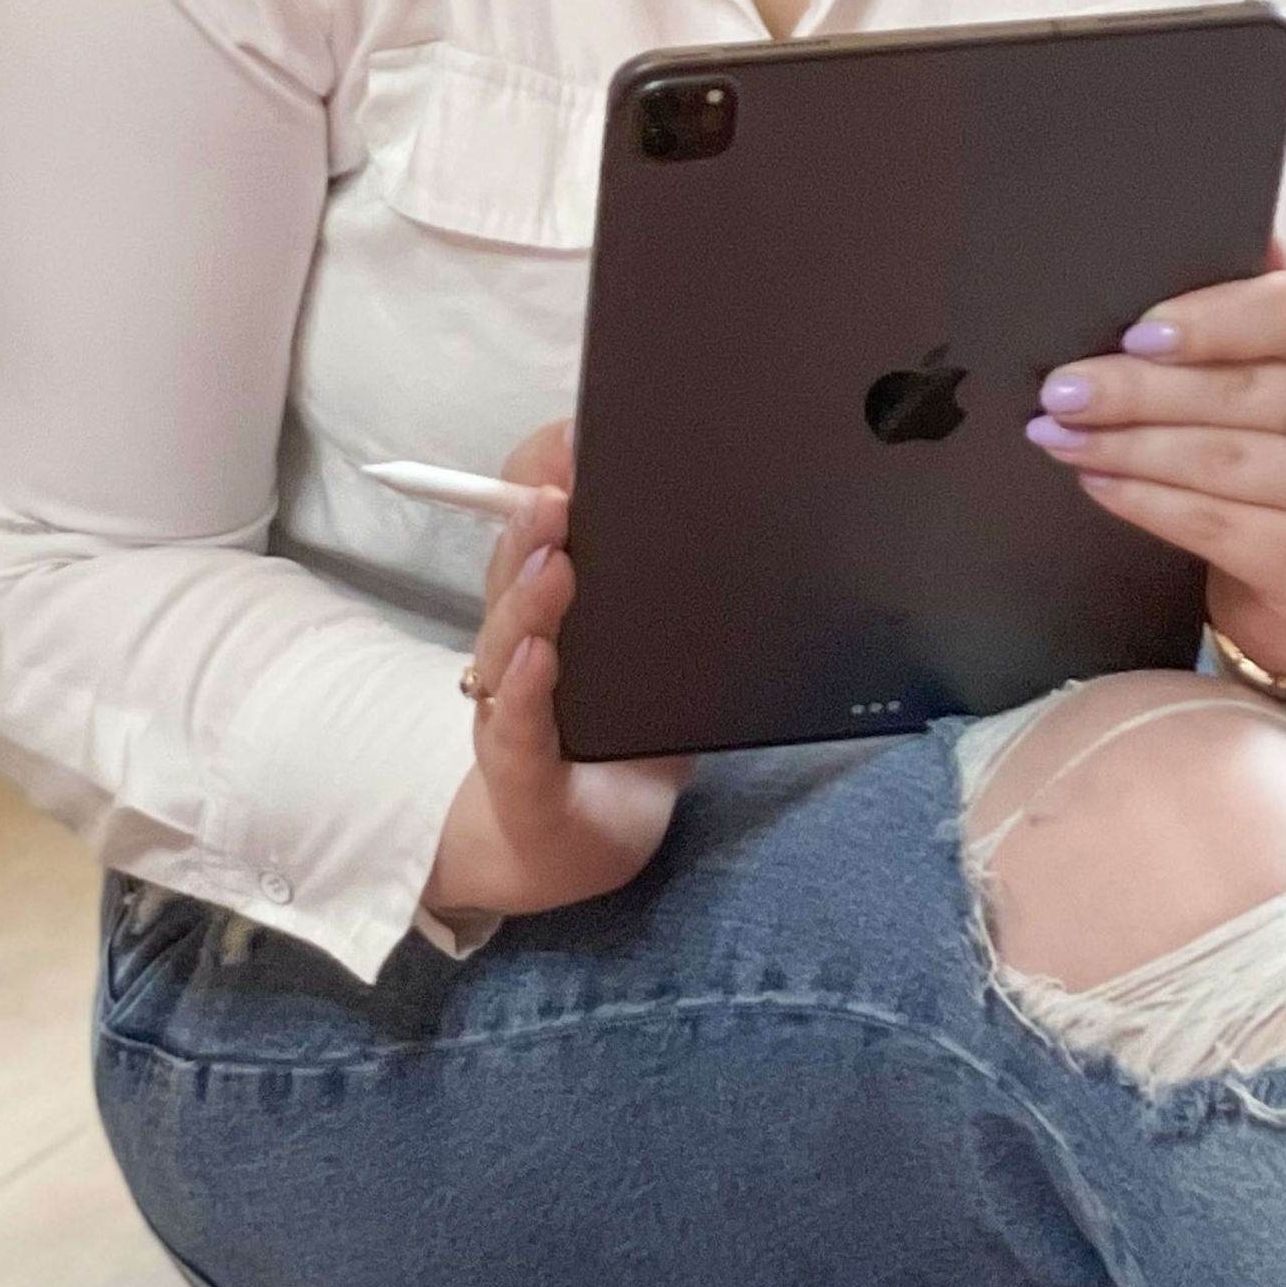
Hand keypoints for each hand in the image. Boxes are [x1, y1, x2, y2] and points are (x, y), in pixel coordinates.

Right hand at [424, 421, 693, 922]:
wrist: (561, 853)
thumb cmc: (611, 752)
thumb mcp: (658, 676)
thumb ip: (693, 624)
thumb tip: (777, 550)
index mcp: (551, 614)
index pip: (534, 532)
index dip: (542, 477)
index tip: (571, 434)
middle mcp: (520, 650)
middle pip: (514, 571)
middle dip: (533, 520)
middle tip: (558, 479)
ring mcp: (510, 708)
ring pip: (508, 641)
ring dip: (530, 595)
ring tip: (555, 554)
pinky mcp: (517, 770)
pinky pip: (516, 724)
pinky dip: (528, 687)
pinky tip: (543, 655)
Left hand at [1023, 245, 1285, 686]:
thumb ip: (1261, 305)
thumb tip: (1212, 233)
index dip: (1213, 319)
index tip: (1135, 333)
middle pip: (1243, 391)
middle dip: (1137, 390)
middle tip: (1061, 390)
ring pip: (1220, 460)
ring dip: (1125, 446)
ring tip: (1058, 434)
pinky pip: (1212, 524)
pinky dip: (1144, 501)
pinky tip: (1098, 481)